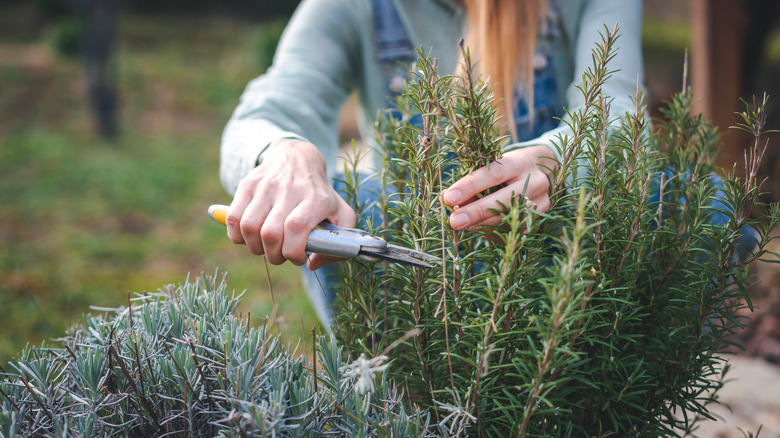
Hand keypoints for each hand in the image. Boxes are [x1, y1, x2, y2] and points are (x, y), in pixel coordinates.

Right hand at [225, 139, 355, 269]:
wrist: (297, 158)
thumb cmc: (319, 195)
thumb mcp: (341, 214)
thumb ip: (337, 245)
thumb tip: (312, 264)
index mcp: (316, 199)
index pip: (296, 228)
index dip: (293, 251)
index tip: (298, 257)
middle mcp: (290, 190)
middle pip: (271, 233)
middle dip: (274, 255)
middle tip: (281, 254)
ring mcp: (266, 186)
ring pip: (249, 227)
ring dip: (255, 247)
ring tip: (265, 246)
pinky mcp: (247, 185)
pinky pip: (234, 218)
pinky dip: (237, 235)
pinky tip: (250, 236)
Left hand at [441, 145, 555, 231]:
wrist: (547, 171)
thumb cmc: (511, 167)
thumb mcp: (495, 165)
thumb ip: (472, 179)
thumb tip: (446, 198)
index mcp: (520, 162)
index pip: (493, 175)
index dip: (470, 187)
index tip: (449, 198)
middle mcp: (535, 182)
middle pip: (503, 201)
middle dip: (475, 212)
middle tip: (454, 221)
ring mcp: (541, 203)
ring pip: (506, 220)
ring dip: (480, 224)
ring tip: (462, 223)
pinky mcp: (539, 220)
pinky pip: (511, 231)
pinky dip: (491, 231)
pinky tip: (480, 227)